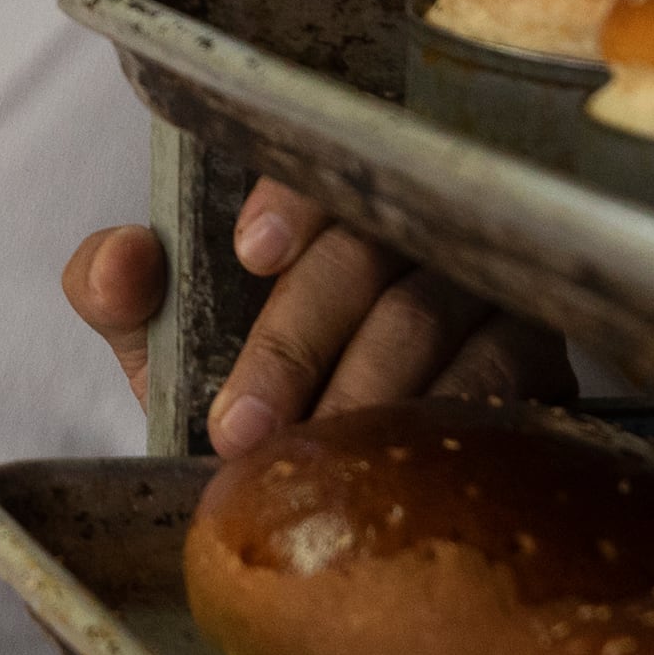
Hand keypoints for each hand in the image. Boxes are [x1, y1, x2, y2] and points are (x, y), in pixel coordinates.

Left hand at [61, 179, 559, 454]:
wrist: (326, 488)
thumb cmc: (250, 390)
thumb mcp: (170, 345)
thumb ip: (123, 295)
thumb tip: (115, 263)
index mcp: (323, 207)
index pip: (321, 166)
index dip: (291, 199)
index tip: (247, 255)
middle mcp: (410, 228)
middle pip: (369, 251)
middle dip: (295, 340)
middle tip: (239, 426)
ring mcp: (482, 288)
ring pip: (431, 314)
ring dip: (361, 388)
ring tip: (305, 452)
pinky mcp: (538, 359)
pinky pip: (504, 376)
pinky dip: (443, 415)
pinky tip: (399, 457)